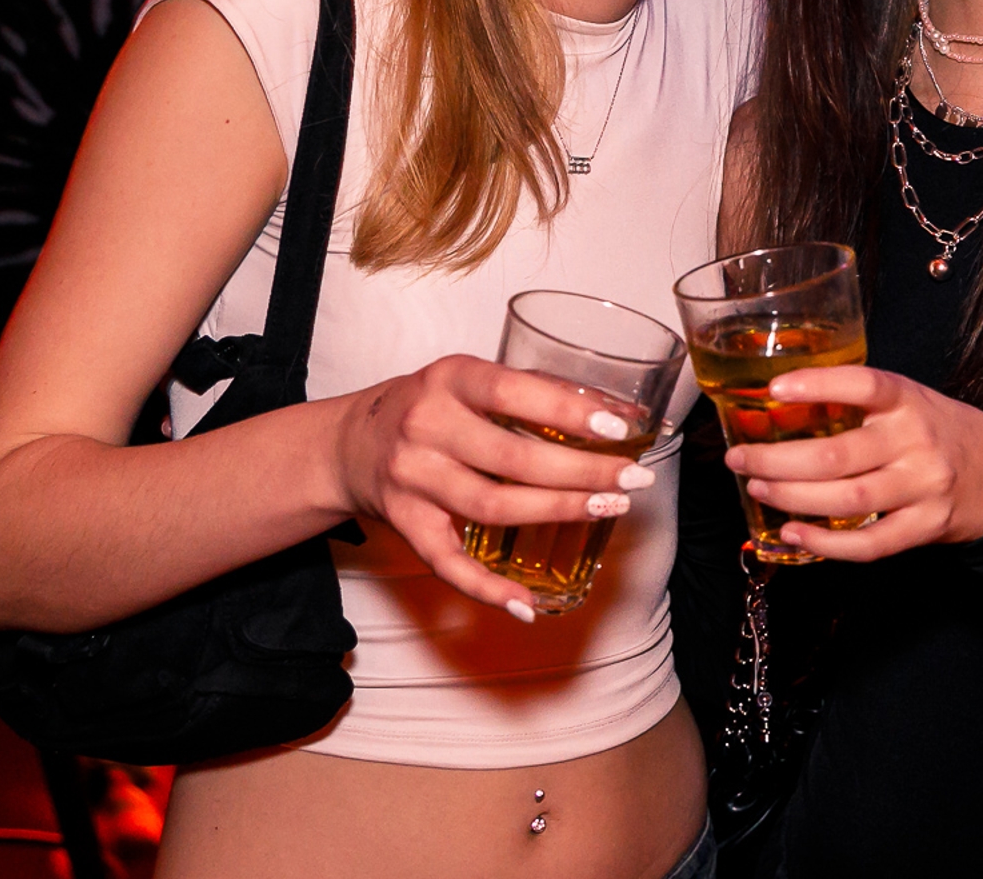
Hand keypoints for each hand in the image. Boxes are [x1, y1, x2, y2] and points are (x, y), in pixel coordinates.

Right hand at [333, 355, 655, 617]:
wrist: (351, 442)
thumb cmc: (430, 406)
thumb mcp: (468, 379)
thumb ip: (527, 392)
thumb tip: (613, 411)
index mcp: (449, 378)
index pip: (513, 392)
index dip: (567, 413)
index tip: (618, 427)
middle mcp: (426, 427)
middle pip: (512, 459)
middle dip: (581, 473)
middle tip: (631, 480)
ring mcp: (413, 478)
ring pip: (492, 506)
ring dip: (556, 512)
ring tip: (605, 509)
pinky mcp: (405, 523)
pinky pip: (449, 563)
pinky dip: (488, 589)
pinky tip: (528, 603)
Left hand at [724, 367, 982, 561]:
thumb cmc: (942, 432)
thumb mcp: (910, 402)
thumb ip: (861, 404)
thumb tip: (784, 406)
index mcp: (909, 400)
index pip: (863, 385)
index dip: (818, 385)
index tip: (774, 390)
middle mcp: (916, 441)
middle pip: (837, 455)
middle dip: (777, 459)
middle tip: (740, 459)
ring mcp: (923, 487)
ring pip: (847, 500)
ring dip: (793, 498)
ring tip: (758, 490)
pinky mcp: (926, 527)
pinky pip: (869, 543)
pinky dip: (826, 543)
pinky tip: (794, 534)